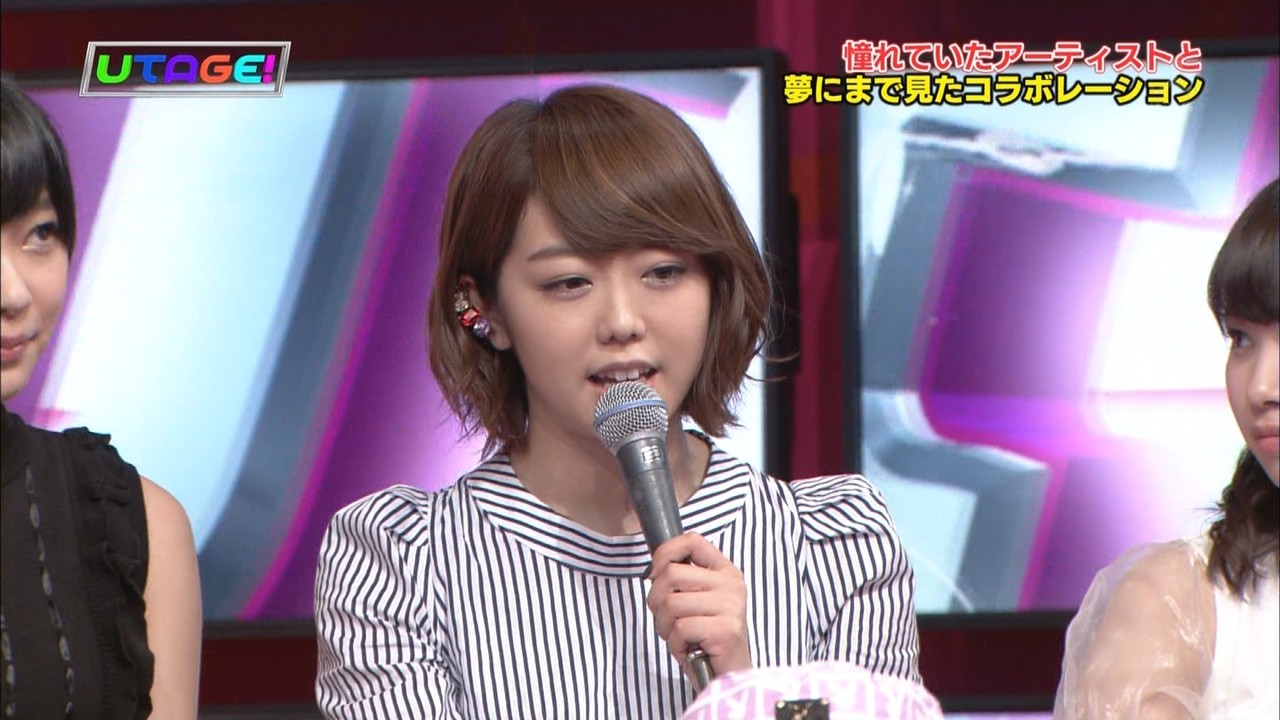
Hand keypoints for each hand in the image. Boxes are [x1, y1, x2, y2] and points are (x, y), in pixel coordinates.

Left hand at [646, 532, 751, 677]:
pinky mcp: (726, 630)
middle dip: (656, 601)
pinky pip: (680, 628)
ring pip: (672, 603)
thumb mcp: (694, 601)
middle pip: (672, 574)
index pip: (692, 541)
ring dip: (665, 626)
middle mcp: (731, 584)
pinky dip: (675, 644)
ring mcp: (731, 606)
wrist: (728, 676)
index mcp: (725, 572)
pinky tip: (688, 650)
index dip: (665, 553)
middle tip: (667, 621)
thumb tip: (652, 570)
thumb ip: (680, 580)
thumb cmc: (705, 639)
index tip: (655, 574)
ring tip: (679, 637)